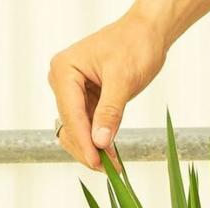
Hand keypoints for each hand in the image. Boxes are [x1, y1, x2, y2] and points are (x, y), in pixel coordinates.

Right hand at [48, 9, 168, 170]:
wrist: (146, 34)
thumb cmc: (135, 45)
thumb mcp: (123, 79)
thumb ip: (110, 111)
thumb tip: (99, 141)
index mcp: (64, 70)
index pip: (71, 115)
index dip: (84, 142)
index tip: (97, 163)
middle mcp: (63, 81)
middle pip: (70, 127)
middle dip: (88, 149)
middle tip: (108, 170)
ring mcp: (72, 92)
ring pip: (77, 132)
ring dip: (93, 150)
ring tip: (113, 166)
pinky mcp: (85, 100)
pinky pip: (88, 128)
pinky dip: (98, 142)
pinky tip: (112, 155)